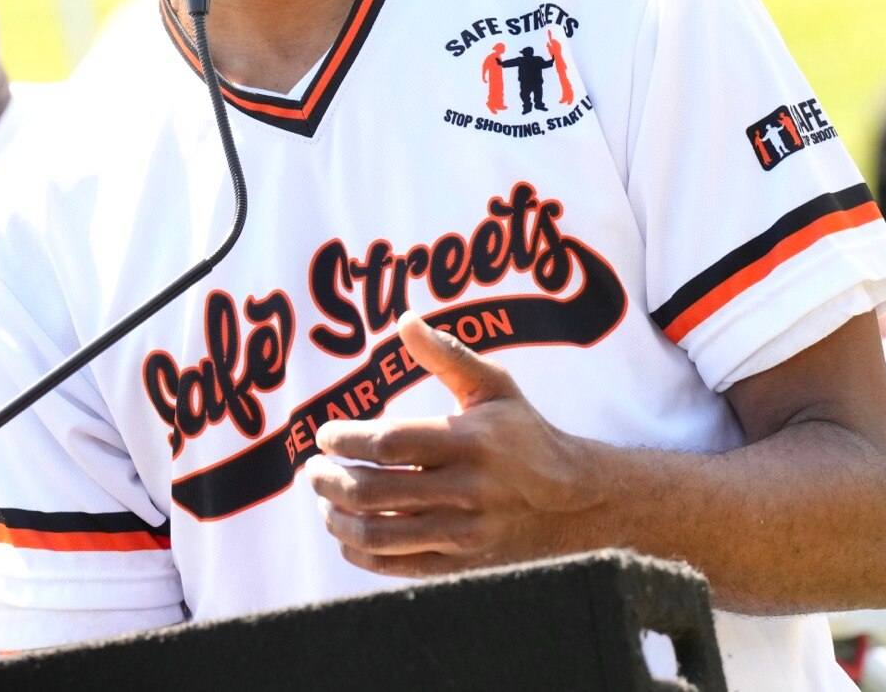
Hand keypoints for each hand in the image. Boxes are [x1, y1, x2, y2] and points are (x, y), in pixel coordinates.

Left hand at [306, 312, 605, 577]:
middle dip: (329, 481)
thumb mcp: (495, 386)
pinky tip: (346, 536)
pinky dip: (360, 554)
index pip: (390, 444)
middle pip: (374, 491)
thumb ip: (447, 354)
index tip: (324, 435)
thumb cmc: (524, 433)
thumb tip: (404, 320)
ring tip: (325, 501)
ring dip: (338, 519)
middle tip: (311, 470)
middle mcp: (467, 490)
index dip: (346, 440)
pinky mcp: (461, 564)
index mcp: (470, 441)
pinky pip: (396, 566)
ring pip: (379, 534)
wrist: (574, 499)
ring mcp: (464, 533)